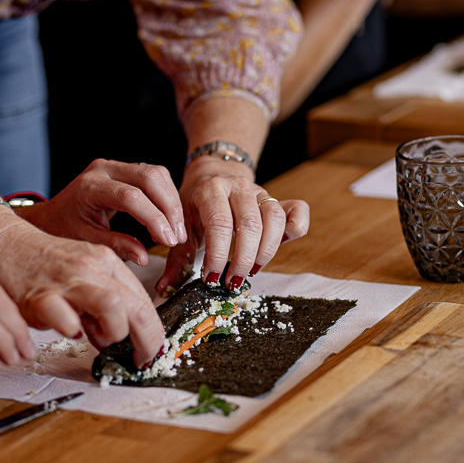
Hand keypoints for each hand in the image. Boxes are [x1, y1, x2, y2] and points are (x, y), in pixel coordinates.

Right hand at [0, 217, 164, 362]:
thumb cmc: (39, 263)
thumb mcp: (81, 273)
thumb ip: (101, 302)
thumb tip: (118, 336)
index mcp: (106, 262)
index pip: (144, 301)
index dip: (154, 332)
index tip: (152, 351)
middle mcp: (92, 269)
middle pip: (137, 307)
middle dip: (148, 341)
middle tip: (142, 360)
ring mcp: (67, 282)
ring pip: (114, 307)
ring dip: (114, 333)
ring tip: (100, 341)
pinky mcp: (41, 297)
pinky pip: (67, 321)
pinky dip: (72, 332)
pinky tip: (67, 331)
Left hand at [21, 159, 186, 263]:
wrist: (51, 215)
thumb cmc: (63, 228)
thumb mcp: (86, 241)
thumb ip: (116, 246)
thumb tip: (144, 257)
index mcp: (90, 186)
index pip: (130, 197)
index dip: (153, 218)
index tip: (168, 240)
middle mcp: (103, 169)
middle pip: (148, 178)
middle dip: (169, 208)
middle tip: (177, 236)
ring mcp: (115, 166)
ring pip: (156, 173)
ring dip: (171, 202)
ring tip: (176, 230)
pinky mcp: (124, 169)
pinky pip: (154, 176)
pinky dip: (166, 196)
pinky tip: (169, 218)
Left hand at [156, 156, 308, 293]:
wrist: (212, 174)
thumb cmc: (196, 204)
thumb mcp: (182, 225)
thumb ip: (178, 256)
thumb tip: (165, 288)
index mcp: (211, 190)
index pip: (219, 225)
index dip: (217, 255)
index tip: (211, 278)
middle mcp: (238, 187)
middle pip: (250, 225)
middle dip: (242, 260)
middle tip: (232, 281)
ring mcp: (261, 192)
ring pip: (274, 220)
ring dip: (266, 251)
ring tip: (252, 270)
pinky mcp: (278, 199)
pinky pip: (297, 211)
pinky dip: (296, 228)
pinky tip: (282, 245)